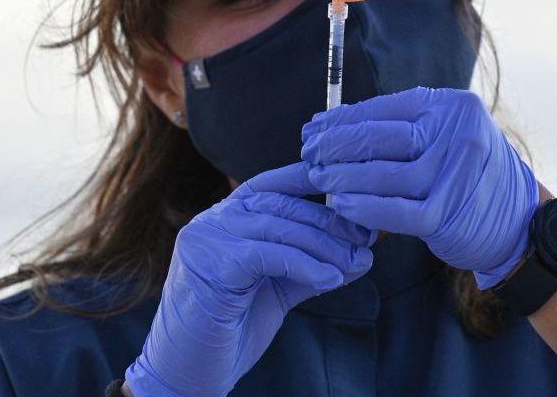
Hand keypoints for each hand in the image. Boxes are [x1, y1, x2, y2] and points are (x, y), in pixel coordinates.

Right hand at [125, 163, 375, 396]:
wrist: (189, 373)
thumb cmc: (231, 329)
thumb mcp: (277, 287)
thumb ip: (310, 264)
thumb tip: (361, 253)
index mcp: (226, 217)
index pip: (273, 186)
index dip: (312, 182)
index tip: (352, 191)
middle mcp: (213, 219)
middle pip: (283, 206)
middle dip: (330, 221)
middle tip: (367, 239)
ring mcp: (207, 238)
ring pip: (279, 228)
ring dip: (325, 246)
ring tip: (356, 262)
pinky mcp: (211, 264)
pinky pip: (269, 255)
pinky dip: (305, 265)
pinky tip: (331, 279)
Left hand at [300, 86, 538, 288]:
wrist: (518, 222)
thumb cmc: (468, 177)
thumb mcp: (445, 139)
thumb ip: (403, 130)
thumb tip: (335, 126)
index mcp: (452, 107)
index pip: (383, 109)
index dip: (341, 120)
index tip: (313, 130)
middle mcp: (457, 133)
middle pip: (379, 136)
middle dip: (335, 145)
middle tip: (308, 154)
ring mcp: (455, 173)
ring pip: (383, 173)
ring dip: (343, 177)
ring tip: (319, 177)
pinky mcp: (449, 213)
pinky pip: (395, 211)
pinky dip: (364, 208)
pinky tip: (342, 204)